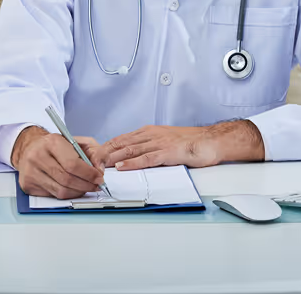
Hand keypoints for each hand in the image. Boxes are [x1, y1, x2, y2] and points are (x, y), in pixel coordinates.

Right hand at [10, 127, 104, 198]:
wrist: (30, 147)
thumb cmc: (56, 146)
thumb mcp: (79, 141)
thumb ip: (95, 152)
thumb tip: (99, 169)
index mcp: (52, 142)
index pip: (72, 164)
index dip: (89, 174)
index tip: (99, 178)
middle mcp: (38, 156)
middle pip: (67, 179)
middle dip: (86, 185)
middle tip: (96, 186)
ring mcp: (31, 172)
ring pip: (60, 191)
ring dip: (77, 192)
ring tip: (85, 188)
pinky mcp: (27, 184)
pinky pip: (52, 196)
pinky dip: (66, 194)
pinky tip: (71, 188)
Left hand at [93, 121, 264, 170]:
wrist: (211, 141)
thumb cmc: (190, 143)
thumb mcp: (164, 142)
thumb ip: (148, 148)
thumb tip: (131, 158)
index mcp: (149, 132)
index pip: (121, 138)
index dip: (105, 147)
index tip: (92, 156)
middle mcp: (151, 135)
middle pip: (121, 143)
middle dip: (103, 153)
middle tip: (89, 162)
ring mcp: (160, 143)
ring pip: (131, 149)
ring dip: (113, 158)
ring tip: (99, 165)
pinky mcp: (169, 152)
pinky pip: (147, 158)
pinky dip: (132, 163)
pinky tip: (122, 167)